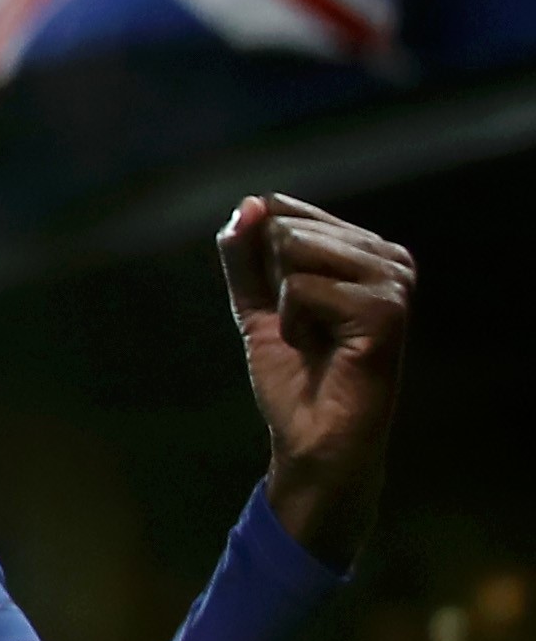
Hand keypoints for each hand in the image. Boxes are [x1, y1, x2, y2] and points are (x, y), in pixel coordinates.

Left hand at [217, 192, 412, 564]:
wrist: (312, 437)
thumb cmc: (293, 373)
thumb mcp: (257, 304)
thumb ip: (246, 254)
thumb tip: (248, 203)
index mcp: (364, 249)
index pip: (284, 210)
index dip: (263, 263)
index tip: (289, 307)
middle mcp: (390, 256)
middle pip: (286, 228)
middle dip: (274, 286)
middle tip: (306, 329)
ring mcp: (394, 280)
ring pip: (295, 250)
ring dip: (285, 305)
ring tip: (316, 339)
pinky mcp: (387, 309)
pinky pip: (302, 289)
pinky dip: (295, 324)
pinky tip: (323, 350)